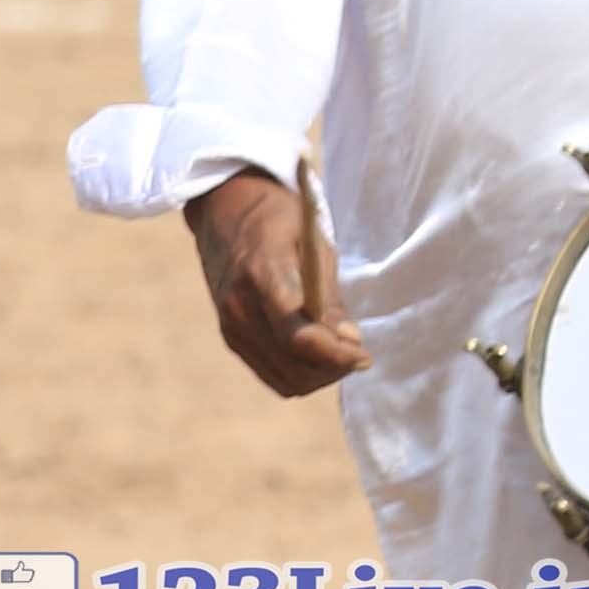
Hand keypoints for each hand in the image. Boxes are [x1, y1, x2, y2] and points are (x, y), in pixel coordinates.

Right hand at [183, 169, 365, 395]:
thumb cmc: (277, 218)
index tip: (365, 355)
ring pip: (285, 379)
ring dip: (319, 375)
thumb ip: (329, 295)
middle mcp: (239, 309)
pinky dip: (300, 373)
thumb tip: (350, 340)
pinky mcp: (231, 336)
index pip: (299, 337)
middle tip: (357, 353)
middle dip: (333, 368)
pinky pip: (272, 374)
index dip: (337, 355)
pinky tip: (316, 353)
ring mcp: (231, 326)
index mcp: (261, 277)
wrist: (223, 209)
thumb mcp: (313, 242)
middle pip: (294, 367)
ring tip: (339, 353)